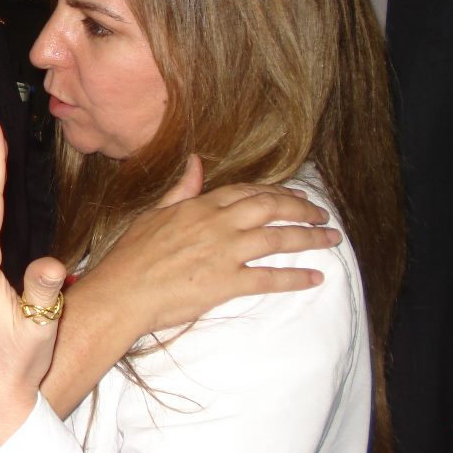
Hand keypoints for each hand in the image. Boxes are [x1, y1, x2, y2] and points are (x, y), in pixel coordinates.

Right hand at [112, 155, 334, 332]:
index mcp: (199, 206)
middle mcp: (217, 225)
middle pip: (271, 208)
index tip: (295, 196)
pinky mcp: (227, 283)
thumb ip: (182, 189)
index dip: (276, 192)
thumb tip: (196, 162)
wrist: (122, 291)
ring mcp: (224, 253)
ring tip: (331, 240)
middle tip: (323, 215)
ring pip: (277, 239)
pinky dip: (295, 278)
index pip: (247, 191)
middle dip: (302, 209)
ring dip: (309, 238)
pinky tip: (315, 278)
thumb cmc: (132, 255)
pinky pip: (269, 278)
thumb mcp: (155, 213)